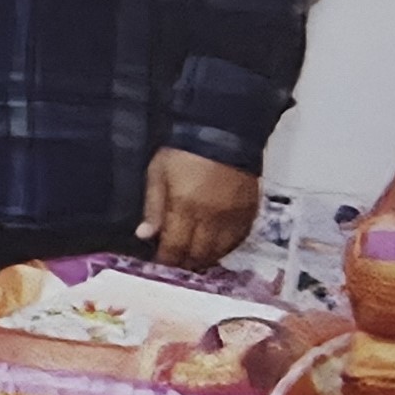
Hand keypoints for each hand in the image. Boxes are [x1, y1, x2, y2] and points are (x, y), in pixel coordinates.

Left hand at [136, 146, 258, 270]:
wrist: (222, 132)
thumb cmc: (184, 151)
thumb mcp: (157, 174)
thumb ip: (153, 207)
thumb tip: (145, 235)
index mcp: (185, 207)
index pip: (175, 247)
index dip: (167, 260)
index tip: (161, 262)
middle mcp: (212, 217)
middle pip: (199, 254)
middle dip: (186, 262)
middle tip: (177, 262)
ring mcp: (234, 215)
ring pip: (221, 251)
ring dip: (206, 258)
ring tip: (195, 257)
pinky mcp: (250, 210)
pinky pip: (240, 239)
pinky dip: (226, 247)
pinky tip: (216, 246)